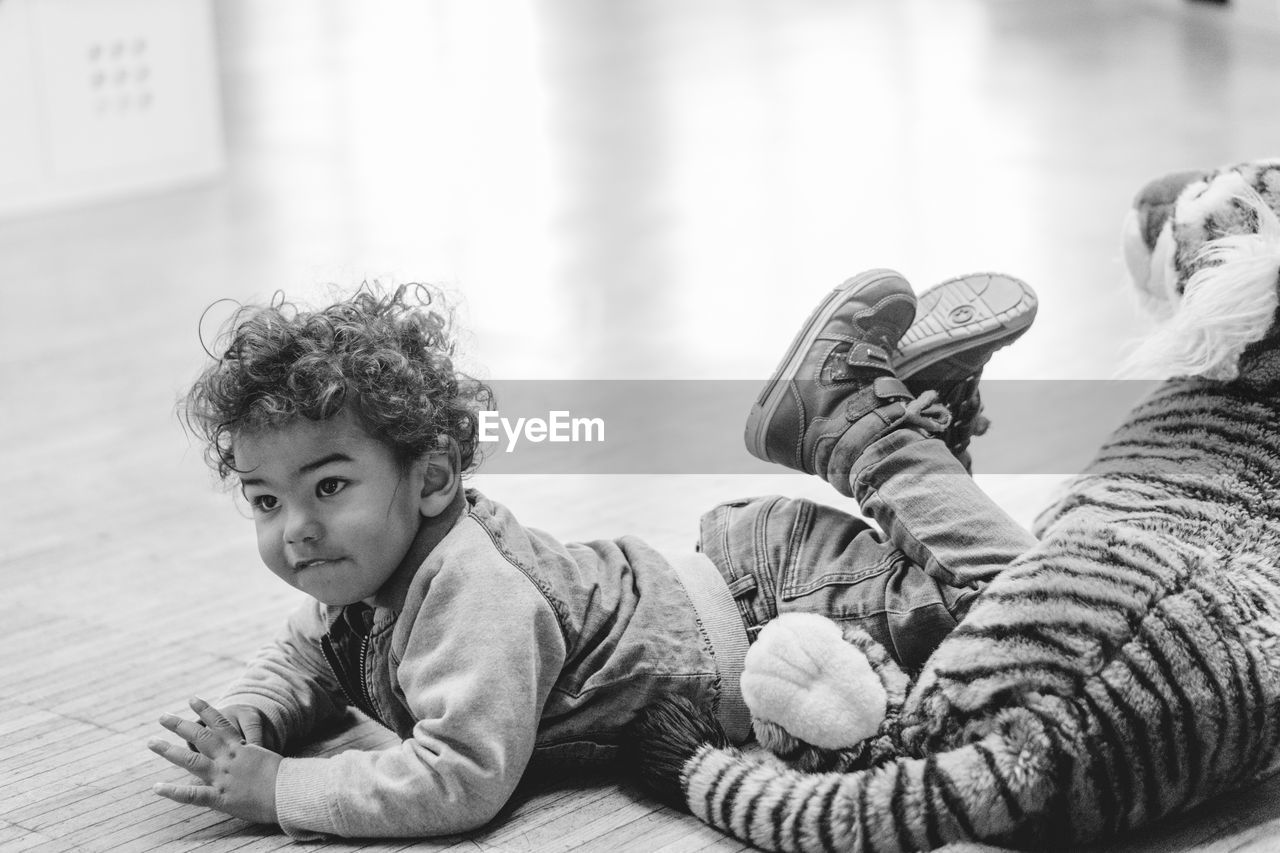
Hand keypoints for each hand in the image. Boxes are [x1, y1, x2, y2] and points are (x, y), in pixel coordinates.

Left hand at [149, 697, 282, 824]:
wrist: (290, 791)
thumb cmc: (286, 777)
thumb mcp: (269, 759)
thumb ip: (253, 756)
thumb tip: (248, 753)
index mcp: (241, 746)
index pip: (220, 722)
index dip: (205, 710)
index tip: (192, 699)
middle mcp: (228, 757)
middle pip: (200, 736)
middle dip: (179, 725)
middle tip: (162, 717)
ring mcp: (222, 776)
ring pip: (190, 760)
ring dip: (169, 751)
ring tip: (151, 742)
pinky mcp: (219, 797)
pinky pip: (192, 794)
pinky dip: (173, 792)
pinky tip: (157, 788)